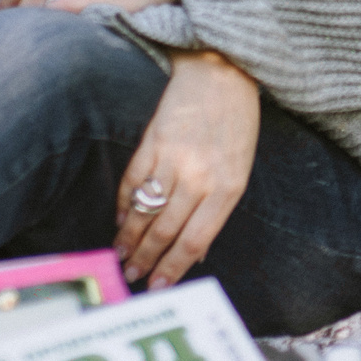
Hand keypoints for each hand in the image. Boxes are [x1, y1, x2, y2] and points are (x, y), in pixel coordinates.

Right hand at [117, 48, 259, 290]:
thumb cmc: (237, 125)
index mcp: (228, 188)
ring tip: (120, 256)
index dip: (173, 269)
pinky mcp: (151, 142)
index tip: (157, 288)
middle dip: (146, 259)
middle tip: (131, 276)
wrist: (222, 72)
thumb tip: (196, 251)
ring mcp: (173, 160)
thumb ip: (217, 209)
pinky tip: (120, 221)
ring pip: (145, 212)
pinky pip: (133, 183)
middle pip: (165, 232)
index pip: (194, 242)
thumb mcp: (240, 169)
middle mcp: (200, 178)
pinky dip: (124, 206)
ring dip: (129, 239)